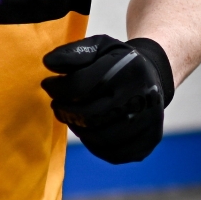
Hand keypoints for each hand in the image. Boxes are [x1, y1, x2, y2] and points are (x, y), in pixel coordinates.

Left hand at [40, 34, 173, 164]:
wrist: (153, 78)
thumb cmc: (119, 62)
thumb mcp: (99, 47)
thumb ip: (73, 52)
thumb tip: (48, 63)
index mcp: (129, 68)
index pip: (81, 85)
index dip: (57, 87)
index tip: (48, 84)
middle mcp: (143, 97)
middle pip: (89, 114)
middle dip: (65, 110)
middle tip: (56, 104)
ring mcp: (148, 122)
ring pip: (98, 137)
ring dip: (77, 127)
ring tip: (71, 115)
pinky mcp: (148, 142)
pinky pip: (111, 152)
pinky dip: (93, 143)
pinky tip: (88, 129)